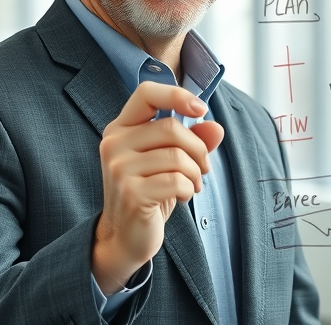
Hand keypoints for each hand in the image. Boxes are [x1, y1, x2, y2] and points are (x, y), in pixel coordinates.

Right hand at [92, 81, 223, 294]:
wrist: (126, 236)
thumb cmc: (150, 192)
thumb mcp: (171, 162)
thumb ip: (193, 140)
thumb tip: (216, 128)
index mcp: (121, 128)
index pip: (146, 93)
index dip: (176, 95)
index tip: (201, 109)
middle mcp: (114, 144)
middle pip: (171, 128)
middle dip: (198, 149)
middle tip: (203, 168)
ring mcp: (119, 169)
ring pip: (177, 156)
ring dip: (195, 172)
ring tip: (193, 184)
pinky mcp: (131, 193)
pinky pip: (176, 181)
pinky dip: (188, 188)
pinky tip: (183, 195)